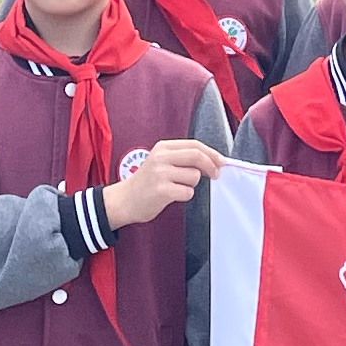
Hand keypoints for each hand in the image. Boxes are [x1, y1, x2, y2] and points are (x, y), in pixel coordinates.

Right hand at [103, 140, 226, 227]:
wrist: (124, 200)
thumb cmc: (146, 182)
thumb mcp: (160, 161)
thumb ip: (181, 157)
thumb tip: (212, 160)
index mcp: (162, 148)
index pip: (194, 145)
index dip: (211, 153)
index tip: (221, 161)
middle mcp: (161, 158)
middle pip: (197, 156)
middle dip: (211, 166)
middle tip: (215, 175)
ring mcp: (160, 174)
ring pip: (194, 176)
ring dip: (191, 185)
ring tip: (177, 187)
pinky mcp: (162, 191)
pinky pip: (187, 192)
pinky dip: (185, 195)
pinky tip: (173, 196)